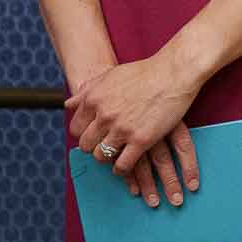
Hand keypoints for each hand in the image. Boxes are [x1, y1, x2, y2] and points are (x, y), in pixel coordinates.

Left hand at [66, 55, 202, 205]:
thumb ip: (87, 91)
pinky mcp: (141, 140)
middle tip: (104, 145)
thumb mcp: (110, 76)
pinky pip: (122, 165)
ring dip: (106, 158)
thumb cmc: (144, 72)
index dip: (84, 133)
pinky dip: (121, 169)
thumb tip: (68, 104)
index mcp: (93, 99)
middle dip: (93, 146)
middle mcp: (104, 115)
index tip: (93, 134)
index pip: (76, 128)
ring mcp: (122, 129)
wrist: (173, 73)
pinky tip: (124, 165)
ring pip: (101, 156)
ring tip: (115, 155)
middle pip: (86, 145)